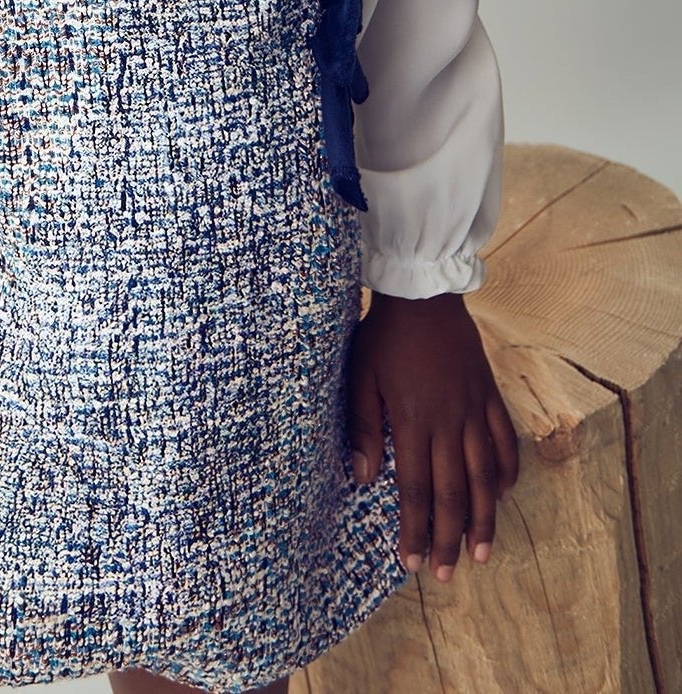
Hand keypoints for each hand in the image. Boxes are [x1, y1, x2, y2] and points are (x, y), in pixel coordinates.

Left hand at [345, 291, 519, 582]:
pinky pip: (505, 441)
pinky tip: (503, 495)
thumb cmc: (384, 335)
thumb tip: (365, 479)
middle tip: (447, 573)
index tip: (412, 561)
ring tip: (480, 553)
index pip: (417, 489)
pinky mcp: (489, 396)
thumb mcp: (361, 377)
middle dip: (449, 537)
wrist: (423, 294)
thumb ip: (364, 428)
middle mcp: (450, 423)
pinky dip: (507, 472)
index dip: (416, 529)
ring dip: (483, 519)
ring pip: (484, 476)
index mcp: (414, 421)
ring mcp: (474, 410)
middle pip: (453, 493)